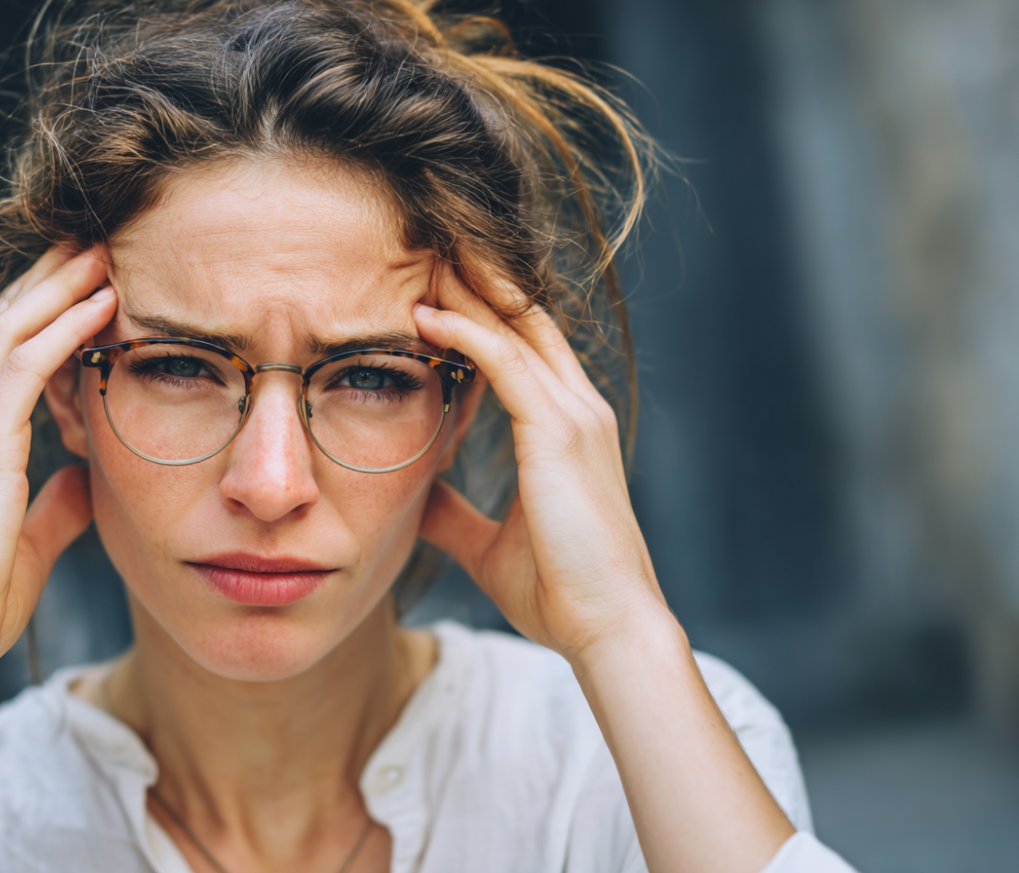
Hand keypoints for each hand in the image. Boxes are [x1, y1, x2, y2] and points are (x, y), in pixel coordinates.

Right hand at [0, 246, 116, 681]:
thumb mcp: (31, 540)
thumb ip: (56, 502)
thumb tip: (85, 474)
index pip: (2, 354)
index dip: (40, 310)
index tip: (83, 279)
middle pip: (3, 324)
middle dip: (47, 278)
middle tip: (92, 238)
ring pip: (11, 331)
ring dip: (59, 286)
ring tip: (103, 249)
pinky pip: (25, 368)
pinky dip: (64, 329)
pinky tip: (101, 304)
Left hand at [413, 267, 667, 660]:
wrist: (606, 627)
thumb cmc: (558, 591)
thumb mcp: (488, 544)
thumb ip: (454, 513)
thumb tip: (413, 497)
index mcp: (568, 428)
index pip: (523, 347)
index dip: (480, 311)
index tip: (429, 286)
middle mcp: (578, 408)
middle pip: (522, 320)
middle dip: (474, 280)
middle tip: (422, 246)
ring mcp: (575, 415)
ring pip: (514, 326)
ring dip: (465, 290)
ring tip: (416, 258)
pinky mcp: (560, 432)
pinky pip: (505, 362)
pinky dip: (464, 334)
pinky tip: (425, 318)